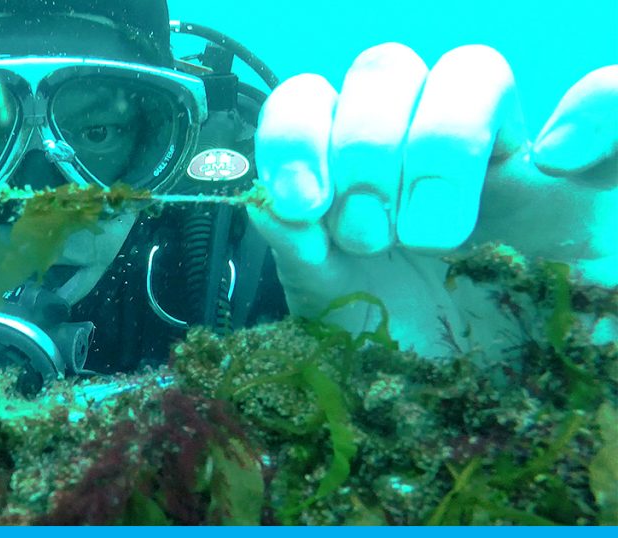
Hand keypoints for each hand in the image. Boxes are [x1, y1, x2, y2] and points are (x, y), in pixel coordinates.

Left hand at [248, 43, 615, 356]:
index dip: (297, 136)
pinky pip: (604, 99)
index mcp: (348, 165)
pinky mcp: (576, 179)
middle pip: (386, 69)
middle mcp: (415, 141)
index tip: (301, 203)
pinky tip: (553, 162)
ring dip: (440, 142)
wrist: (470, 408)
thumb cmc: (393, 351)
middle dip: (367, 148)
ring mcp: (497, 151)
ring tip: (433, 235)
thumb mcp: (333, 308)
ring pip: (471, 70)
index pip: (312, 97)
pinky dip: (592, 108)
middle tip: (371, 236)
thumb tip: (269, 207)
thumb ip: (299, 252)